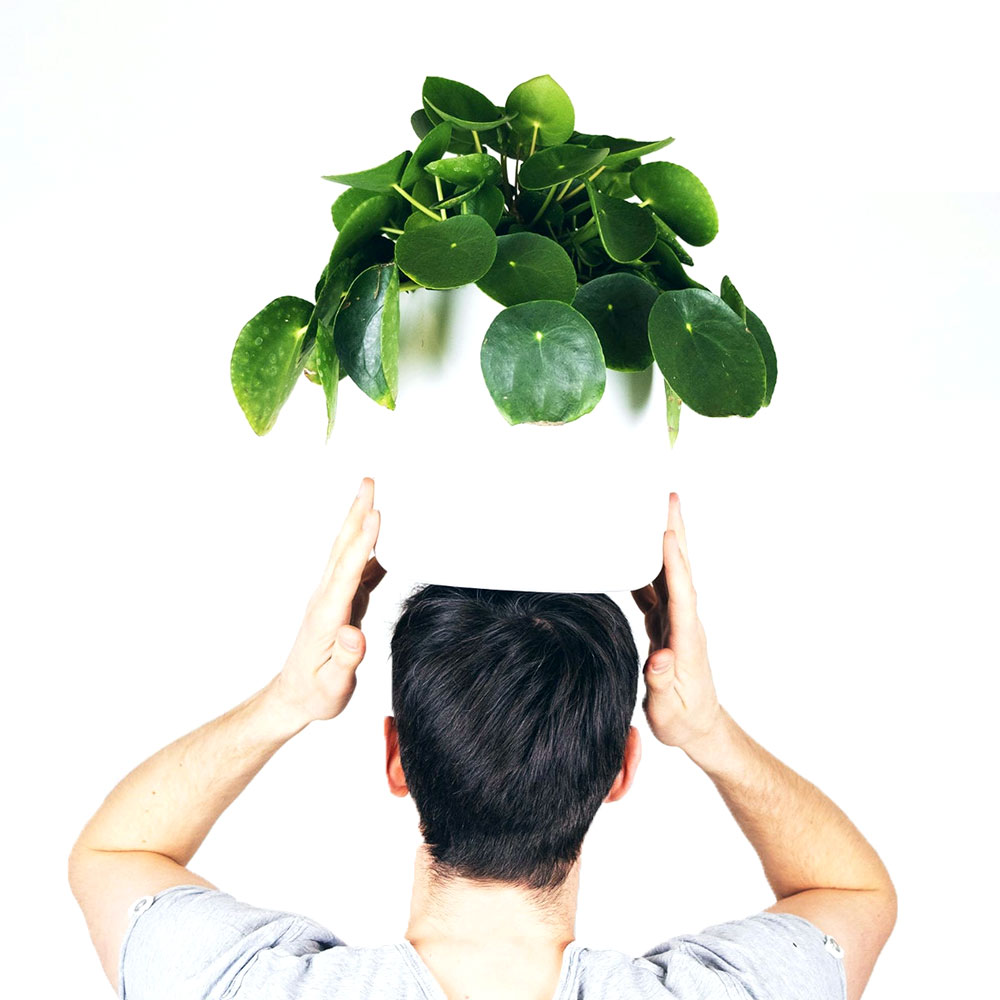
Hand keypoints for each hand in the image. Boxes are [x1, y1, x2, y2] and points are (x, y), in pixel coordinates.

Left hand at [273, 477, 385, 726]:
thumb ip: (346, 659)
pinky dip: (369, 546)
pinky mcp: (341, 601)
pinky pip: (357, 567)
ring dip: (359, 521)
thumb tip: (355, 634)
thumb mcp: (333, 686)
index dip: (363, 542)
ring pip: (348, 552)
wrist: (295, 696)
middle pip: (344, 548)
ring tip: (373, 495)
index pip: (347, 571)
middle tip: (369, 482)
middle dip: (356, 513)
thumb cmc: (316, 693)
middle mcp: (327, 598)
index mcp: (328, 615)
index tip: (375, 514)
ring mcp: (333, 597)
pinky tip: (383, 536)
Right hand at [630, 493, 721, 749]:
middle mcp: (684, 623)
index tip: (666, 535)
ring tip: (655, 510)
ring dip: (663, 541)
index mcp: (686, 640)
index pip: (681, 596)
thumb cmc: (683, 720)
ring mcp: (676, 622)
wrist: (699, 727)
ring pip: (669, 573)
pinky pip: (657, 588)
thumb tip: (658, 658)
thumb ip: (662, 682)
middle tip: (669, 498)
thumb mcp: (669, 710)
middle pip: (679, 571)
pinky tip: (636, 551)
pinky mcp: (667, 625)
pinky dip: (649, 565)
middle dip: (674, 533)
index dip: (674, 565)